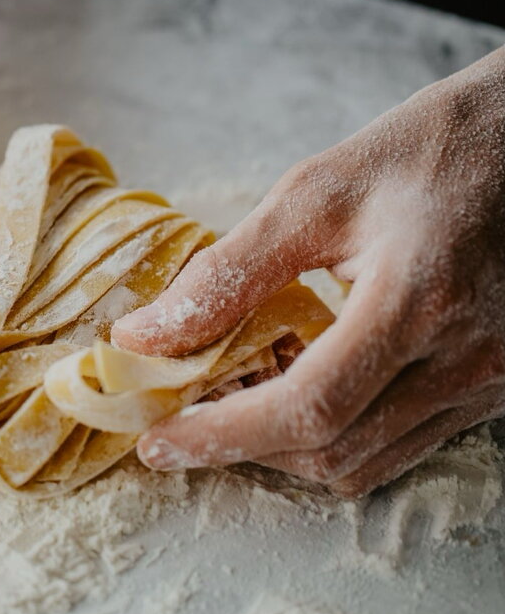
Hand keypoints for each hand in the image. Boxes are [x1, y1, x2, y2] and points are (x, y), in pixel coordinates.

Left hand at [112, 47, 504, 496]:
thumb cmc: (429, 151)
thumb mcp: (314, 194)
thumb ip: (226, 273)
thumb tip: (143, 335)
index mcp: (418, 300)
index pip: (307, 407)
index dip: (221, 435)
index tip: (157, 442)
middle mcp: (465, 359)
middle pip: (332, 451)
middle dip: (243, 446)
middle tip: (182, 415)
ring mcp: (488, 382)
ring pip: (364, 461)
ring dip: (284, 445)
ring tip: (234, 394)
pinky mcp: (492, 388)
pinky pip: (398, 444)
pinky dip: (333, 433)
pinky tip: (296, 384)